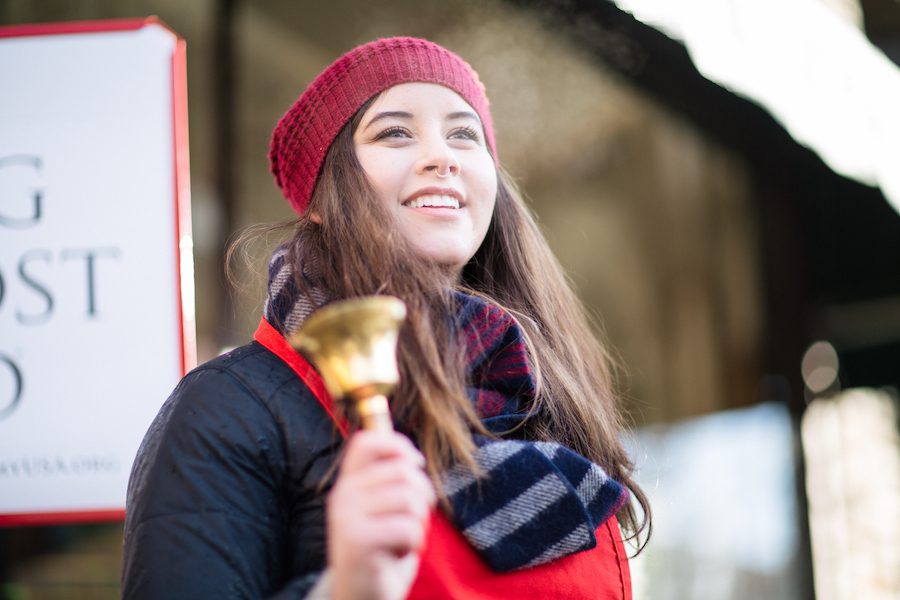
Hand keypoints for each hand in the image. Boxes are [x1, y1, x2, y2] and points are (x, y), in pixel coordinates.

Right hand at [327, 430, 435, 599]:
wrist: (362, 597)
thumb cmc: (382, 550)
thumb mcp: (383, 509)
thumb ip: (391, 481)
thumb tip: (412, 456)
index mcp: (348, 482)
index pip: (367, 441)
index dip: (398, 445)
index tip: (415, 465)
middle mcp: (343, 495)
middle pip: (403, 471)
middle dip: (423, 496)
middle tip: (413, 519)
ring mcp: (347, 518)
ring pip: (409, 498)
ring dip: (418, 522)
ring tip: (403, 538)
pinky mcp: (358, 542)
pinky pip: (407, 528)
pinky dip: (413, 543)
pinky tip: (397, 554)